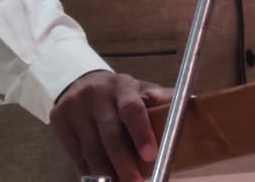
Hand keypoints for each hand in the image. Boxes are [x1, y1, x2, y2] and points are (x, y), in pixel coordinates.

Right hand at [49, 70, 173, 181]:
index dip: (141, 133)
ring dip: (107, 173)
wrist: (79, 82)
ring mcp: (74, 108)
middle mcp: (96, 95)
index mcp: (122, 85)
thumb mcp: (140, 90)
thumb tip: (195, 103)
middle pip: (110, 135)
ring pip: (92, 149)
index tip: (152, 155)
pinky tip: (102, 181)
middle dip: (124, 164)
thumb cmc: (119, 93)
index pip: (132, 108)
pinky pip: (76, 155)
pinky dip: (90, 172)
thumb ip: (162, 99)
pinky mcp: (59, 122)